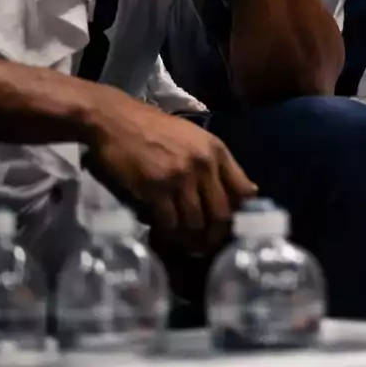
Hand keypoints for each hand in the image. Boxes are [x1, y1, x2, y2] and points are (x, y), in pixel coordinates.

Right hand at [84, 96, 257, 252]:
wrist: (118, 120)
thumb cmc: (156, 129)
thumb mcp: (197, 138)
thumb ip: (219, 163)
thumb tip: (248, 191)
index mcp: (217, 151)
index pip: (243, 191)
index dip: (240, 214)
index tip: (230, 226)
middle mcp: (204, 165)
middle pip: (221, 213)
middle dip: (215, 235)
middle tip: (206, 246)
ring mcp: (180, 177)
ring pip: (196, 222)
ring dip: (191, 239)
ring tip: (186, 245)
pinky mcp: (155, 189)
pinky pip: (170, 222)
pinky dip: (169, 234)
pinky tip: (166, 235)